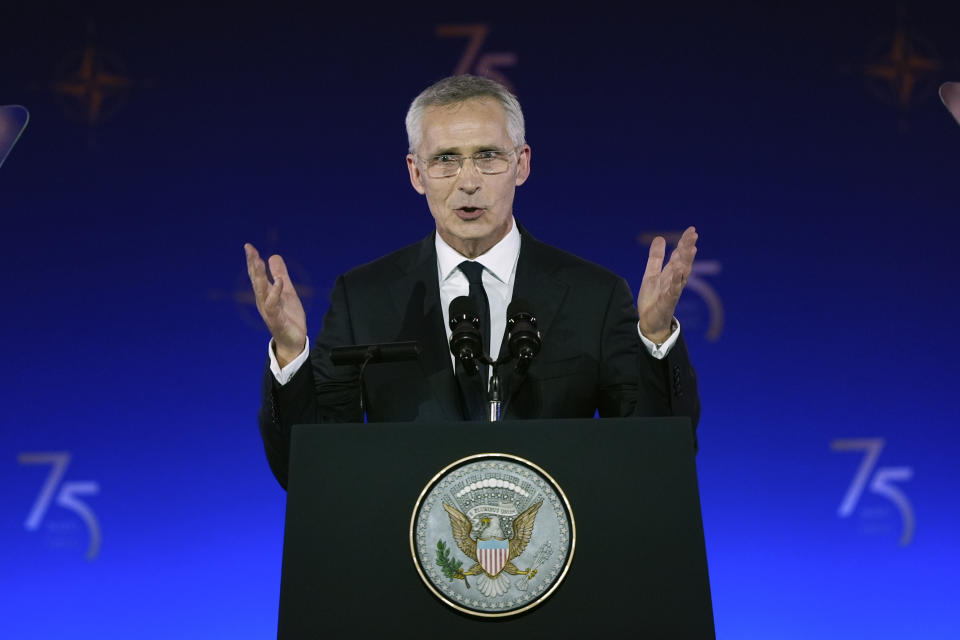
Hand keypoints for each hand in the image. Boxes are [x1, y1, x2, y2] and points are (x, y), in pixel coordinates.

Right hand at [244, 243, 306, 366]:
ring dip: (260, 277)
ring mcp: (268, 310)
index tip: (248, 246)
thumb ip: (280, 274)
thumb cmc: (288, 316)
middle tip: (250, 250)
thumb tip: (273, 256)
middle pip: (256, 280)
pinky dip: (275, 293)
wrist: (293, 340)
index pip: (257, 275)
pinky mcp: (276, 320)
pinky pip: (273, 305)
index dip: (252, 260)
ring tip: (259, 261)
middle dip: (253, 265)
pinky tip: (279, 282)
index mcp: (265, 293)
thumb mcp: (287, 291)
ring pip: (261, 291)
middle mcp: (263, 301)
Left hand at [636, 226, 697, 342]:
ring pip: (681, 275)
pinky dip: (676, 281)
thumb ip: (656, 258)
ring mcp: (672, 292)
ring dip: (685, 262)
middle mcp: (675, 281)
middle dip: (687, 248)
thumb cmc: (654, 299)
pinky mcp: (667, 303)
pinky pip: (673, 291)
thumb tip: (659, 238)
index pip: (679, 255)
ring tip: (690, 248)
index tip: (691, 230)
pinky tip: (678, 271)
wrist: (649, 323)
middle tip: (693, 234)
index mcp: (671, 274)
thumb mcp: (652, 274)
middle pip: (683, 262)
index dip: (685, 243)